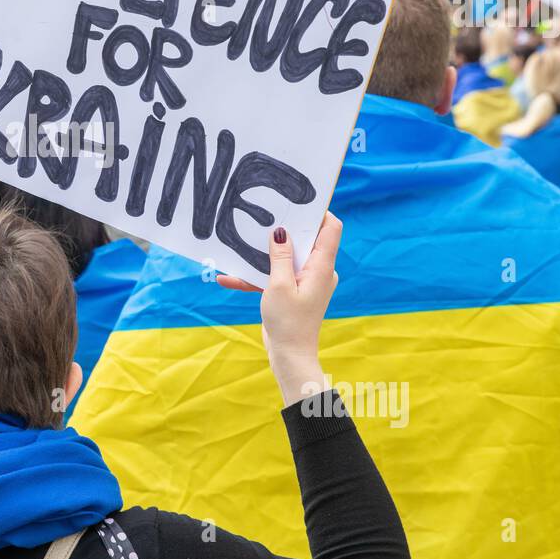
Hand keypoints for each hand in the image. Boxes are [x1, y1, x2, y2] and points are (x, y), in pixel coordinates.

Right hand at [217, 212, 341, 405]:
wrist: (290, 357)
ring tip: (239, 247)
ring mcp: (306, 281)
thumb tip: (281, 230)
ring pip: (286, 258)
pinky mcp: (293, 291)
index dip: (318, 211)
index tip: (297, 201)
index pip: (331, 228)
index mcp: (322, 266)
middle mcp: (318, 270)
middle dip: (282, 229)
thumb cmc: (288, 322)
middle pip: (305, 239)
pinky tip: (228, 279)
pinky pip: (276, 276)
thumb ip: (280, 256)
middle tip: (262, 216)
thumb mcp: (279, 285)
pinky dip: (256, 277)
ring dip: (263, 256)